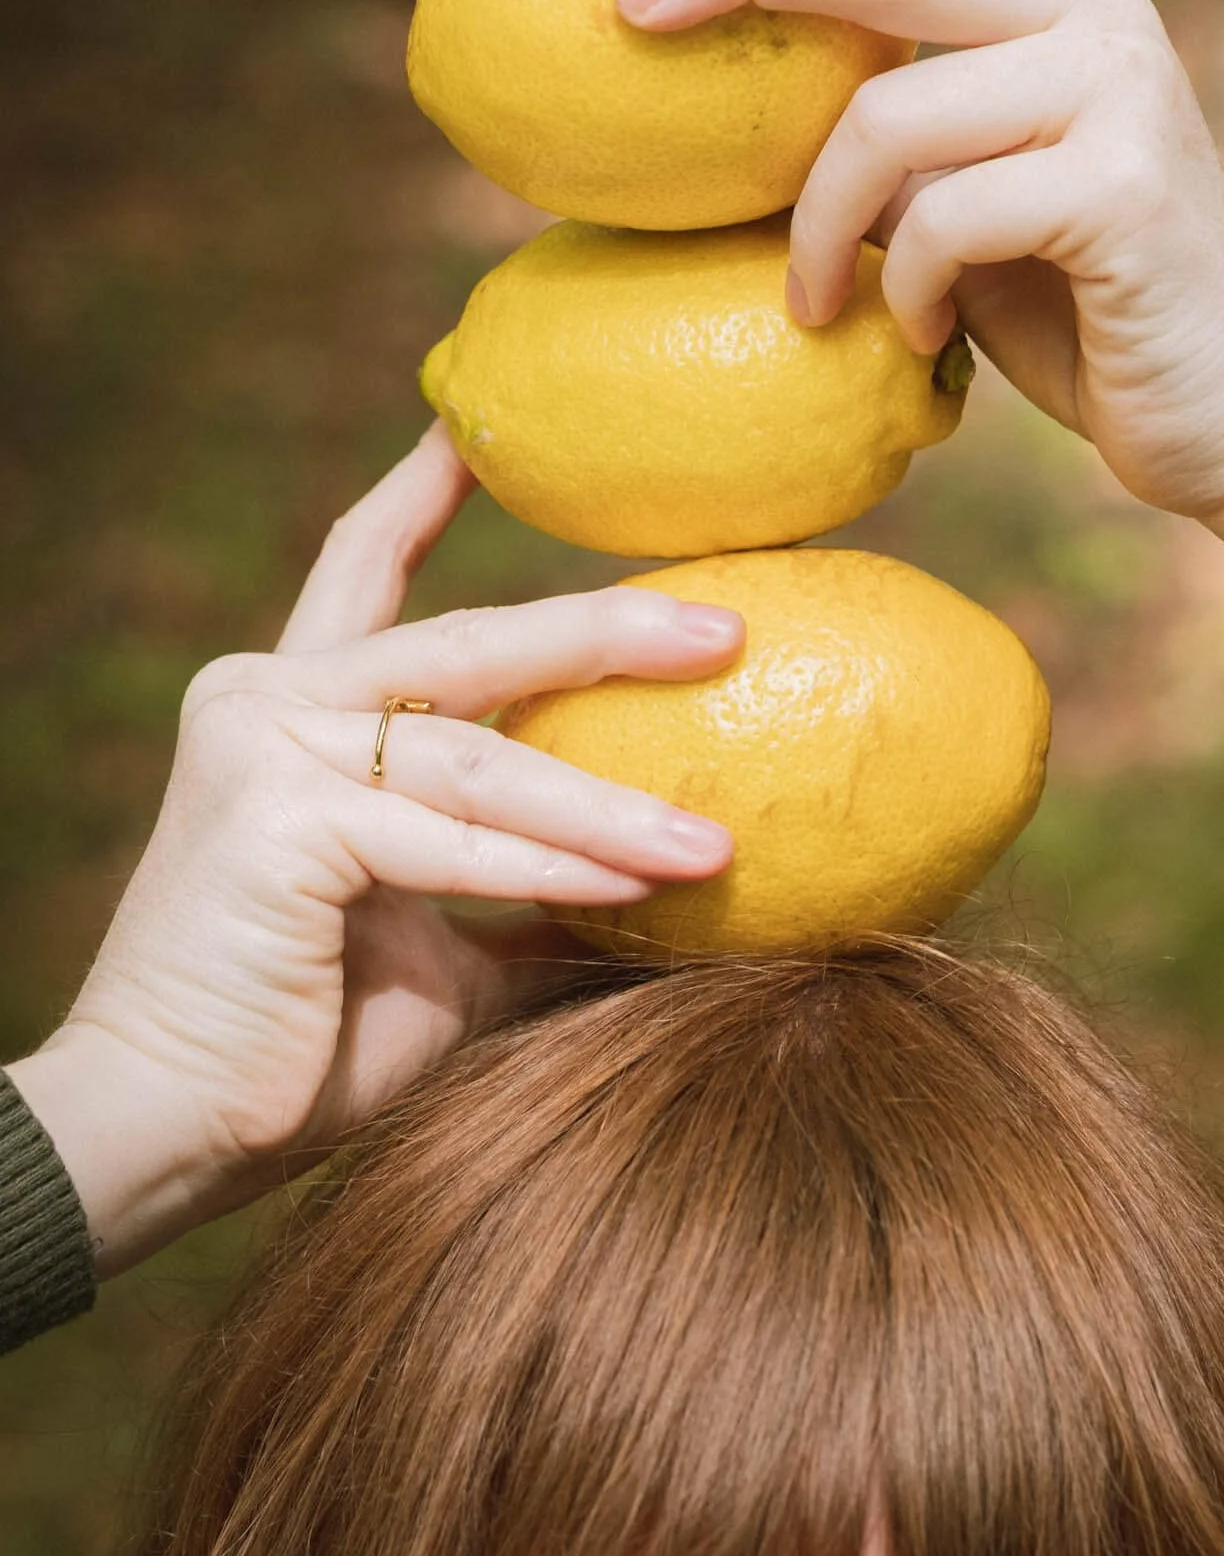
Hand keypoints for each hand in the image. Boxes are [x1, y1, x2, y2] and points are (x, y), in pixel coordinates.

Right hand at [10, 428, 740, 1273]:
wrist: (167, 1130)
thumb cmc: (299, 1043)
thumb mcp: (438, 942)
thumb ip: (527, 891)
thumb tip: (658, 885)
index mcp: (292, 711)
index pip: (363, 566)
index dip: (425, 491)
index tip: (489, 425)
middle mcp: (267, 699)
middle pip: (467, 641)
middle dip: (603, 632)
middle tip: (724, 624)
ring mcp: (264, 746)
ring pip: (481, 754)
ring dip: (610, 802)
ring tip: (718, 837)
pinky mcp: (275, 817)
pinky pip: (451, 835)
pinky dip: (553, 866)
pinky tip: (640, 885)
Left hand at [615, 0, 1223, 701]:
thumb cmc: (1097, 323)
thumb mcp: (977, 208)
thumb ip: (905, 142)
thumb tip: (750, 123)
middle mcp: (1097, 17)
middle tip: (631, 6)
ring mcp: (1118, 92)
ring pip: (888, 115)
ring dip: (816, 222)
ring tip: (809, 298)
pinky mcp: (1122, 185)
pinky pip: (940, 219)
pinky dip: (900, 289)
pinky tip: (913, 335)